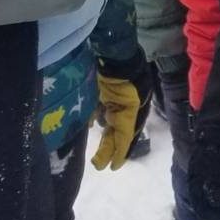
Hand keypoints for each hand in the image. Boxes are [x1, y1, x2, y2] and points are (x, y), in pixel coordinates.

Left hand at [92, 47, 152, 170]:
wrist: (117, 53)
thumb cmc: (123, 77)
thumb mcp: (128, 103)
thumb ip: (124, 125)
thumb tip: (119, 146)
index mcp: (132, 112)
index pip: (125, 137)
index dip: (119, 152)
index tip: (113, 167)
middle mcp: (125, 109)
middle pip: (117, 133)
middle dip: (109, 149)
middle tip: (99, 166)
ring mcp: (115, 101)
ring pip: (109, 124)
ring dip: (104, 138)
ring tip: (96, 152)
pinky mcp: (106, 93)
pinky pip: (100, 110)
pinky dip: (94, 119)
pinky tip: (88, 125)